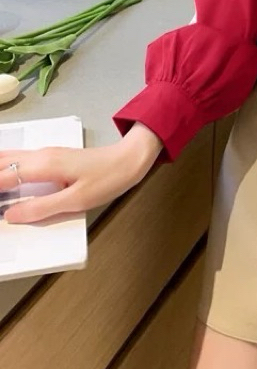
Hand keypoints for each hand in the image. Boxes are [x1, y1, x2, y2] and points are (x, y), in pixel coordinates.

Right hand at [0, 123, 161, 224]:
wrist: (130, 159)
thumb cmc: (107, 179)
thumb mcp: (76, 200)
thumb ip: (42, 207)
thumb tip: (10, 215)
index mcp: (44, 165)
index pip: (2, 177)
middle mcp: (41, 155)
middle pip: (2, 163)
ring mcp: (46, 153)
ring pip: (9, 157)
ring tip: (0, 193)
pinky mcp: (52, 156)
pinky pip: (20, 159)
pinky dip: (6, 168)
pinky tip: (5, 180)